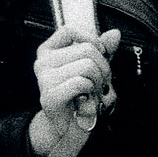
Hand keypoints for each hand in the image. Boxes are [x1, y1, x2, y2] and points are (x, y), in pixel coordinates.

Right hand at [28, 27, 121, 156]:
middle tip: (101, 82)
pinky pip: (82, 83)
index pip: (70, 30)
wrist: (71, 127)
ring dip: (99, 82)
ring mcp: (43, 79)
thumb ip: (103, 50)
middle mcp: (42, 62)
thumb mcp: (94, 67)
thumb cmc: (82, 94)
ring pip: (87, 65)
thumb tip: (115, 33)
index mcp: (49, 51)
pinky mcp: (49, 96)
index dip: (91, 38)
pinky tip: (87, 100)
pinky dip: (92, 92)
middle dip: (103, 67)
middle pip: (86, 49)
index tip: (101, 52)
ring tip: (94, 92)